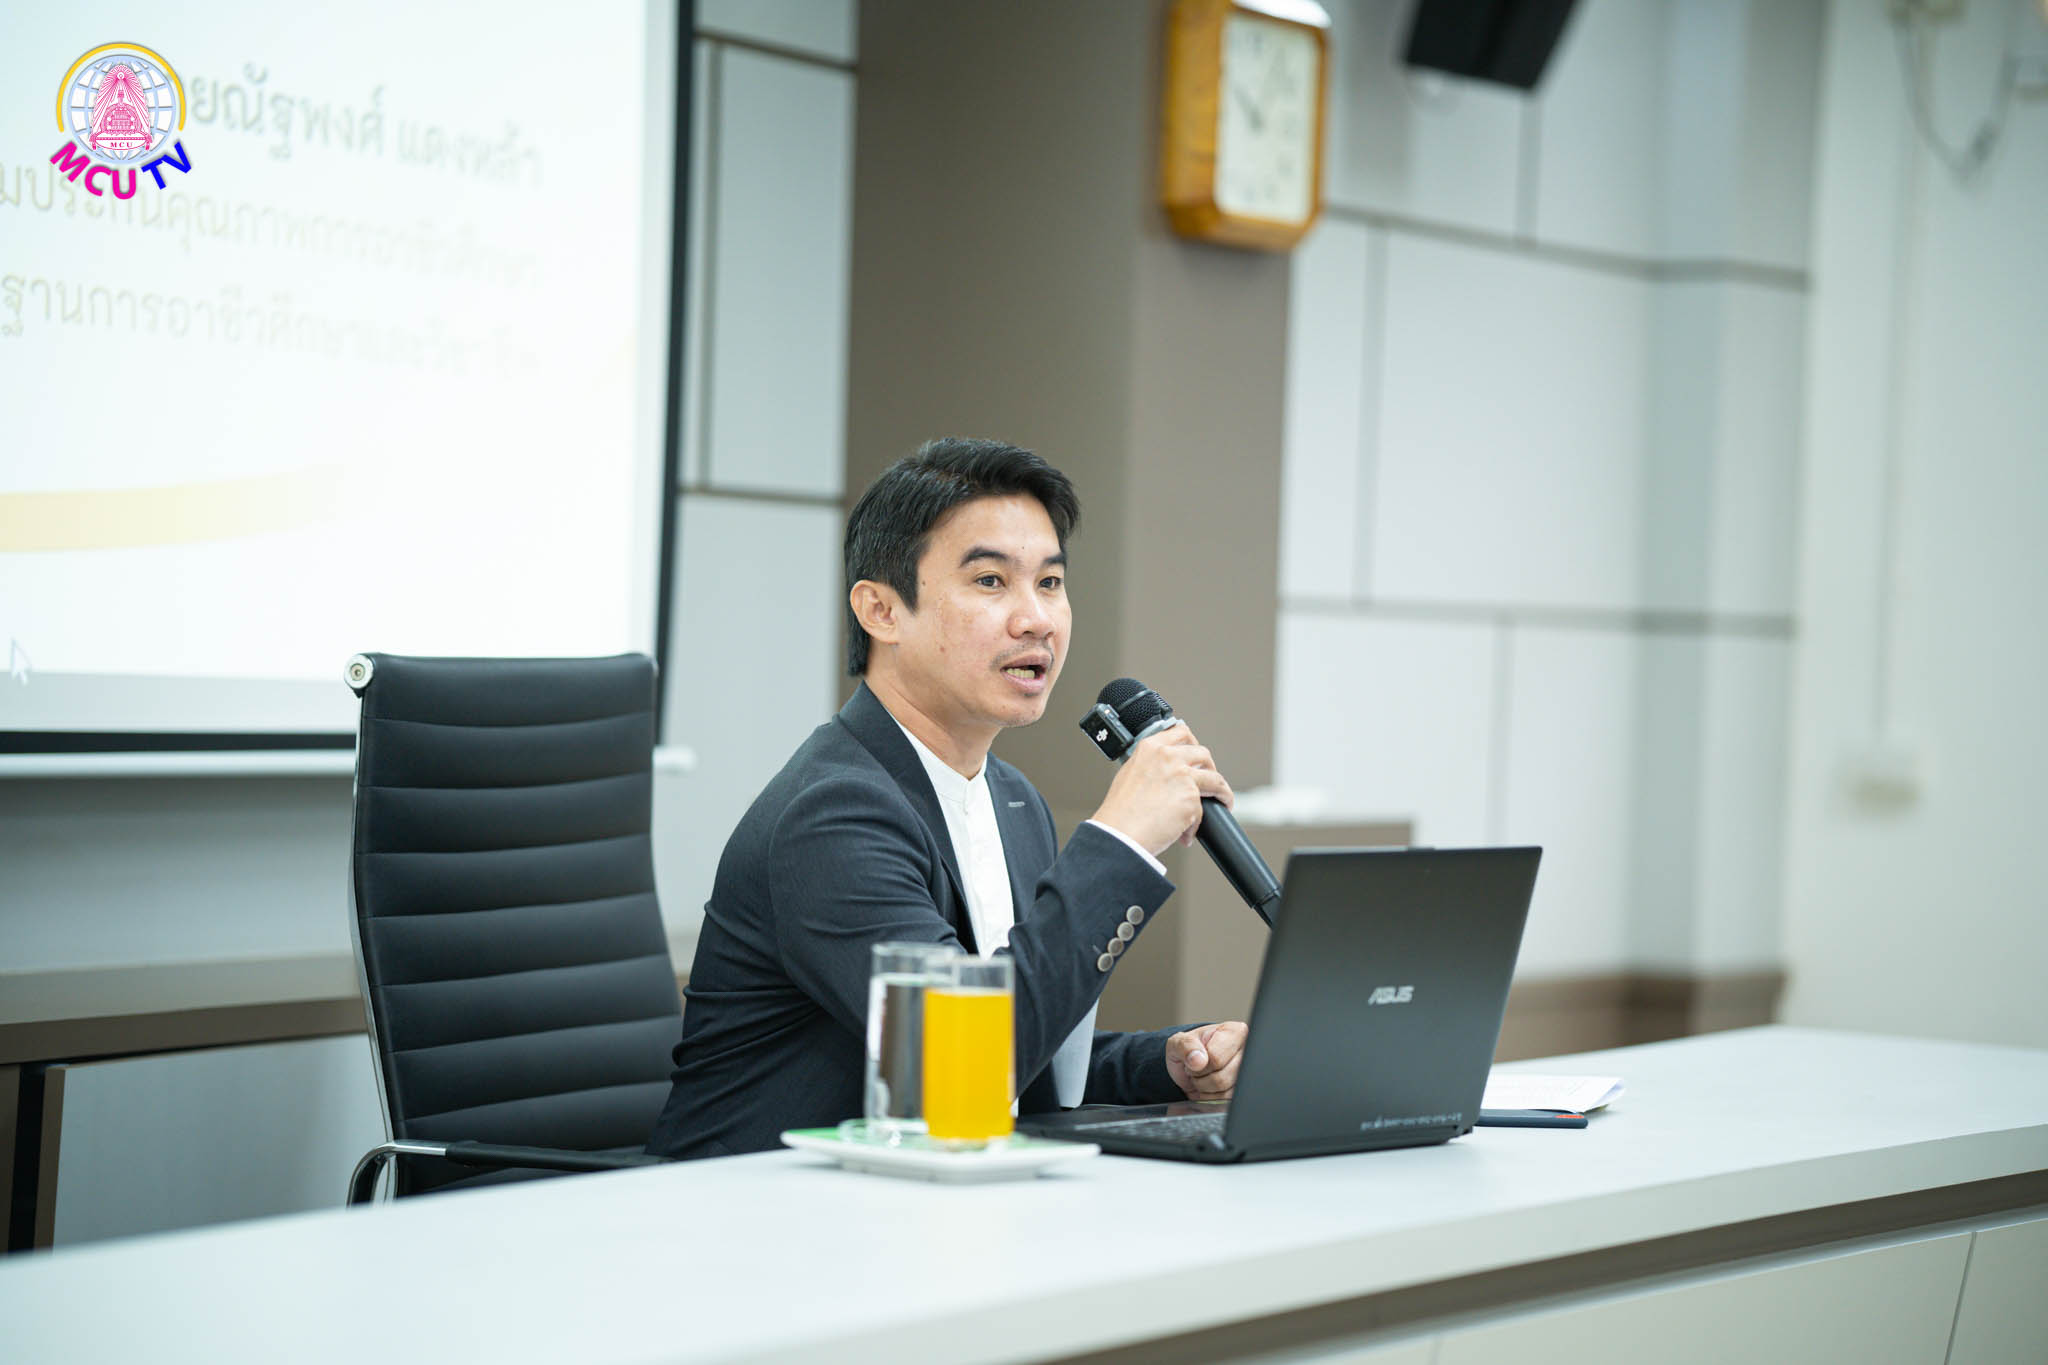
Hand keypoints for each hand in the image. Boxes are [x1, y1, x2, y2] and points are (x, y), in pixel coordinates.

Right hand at [1089, 722, 1234, 856]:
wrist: (1119, 833)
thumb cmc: (1120, 812)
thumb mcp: (1130, 774)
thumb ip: (1150, 766)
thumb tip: (1165, 774)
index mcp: (1150, 748)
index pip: (1180, 733)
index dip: (1192, 743)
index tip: (1196, 752)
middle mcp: (1168, 757)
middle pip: (1203, 753)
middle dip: (1210, 767)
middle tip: (1208, 780)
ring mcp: (1182, 776)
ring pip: (1215, 779)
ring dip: (1221, 791)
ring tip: (1222, 801)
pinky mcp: (1192, 798)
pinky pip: (1205, 810)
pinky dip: (1197, 824)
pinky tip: (1187, 832)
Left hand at [1165, 1022, 1247, 1101]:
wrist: (1192, 1066)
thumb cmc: (1189, 1050)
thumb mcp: (1179, 1042)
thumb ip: (1186, 1046)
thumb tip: (1198, 1060)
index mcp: (1234, 1032)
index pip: (1216, 1058)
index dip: (1199, 1064)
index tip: (1195, 1058)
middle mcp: (1247, 1051)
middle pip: (1222, 1078)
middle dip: (1202, 1078)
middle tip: (1197, 1070)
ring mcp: (1247, 1072)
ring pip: (1225, 1092)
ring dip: (1206, 1089)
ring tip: (1204, 1077)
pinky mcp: (1244, 1089)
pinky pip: (1227, 1101)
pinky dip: (1212, 1098)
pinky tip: (1210, 1087)